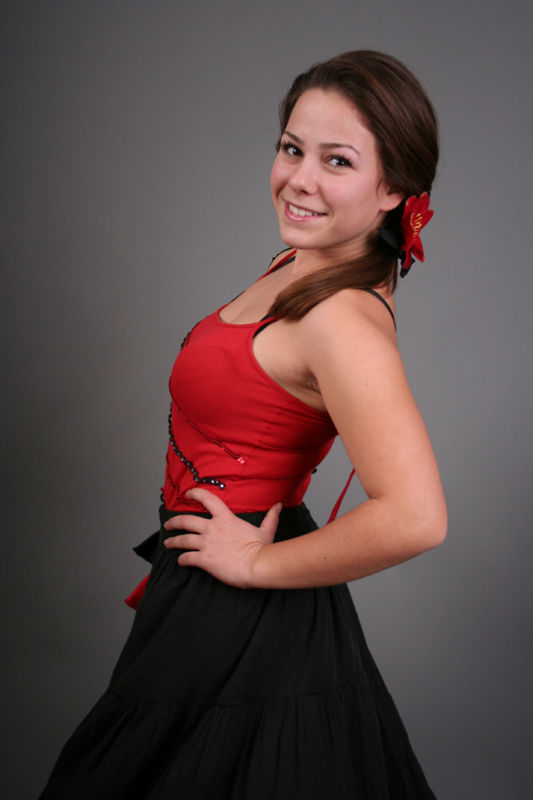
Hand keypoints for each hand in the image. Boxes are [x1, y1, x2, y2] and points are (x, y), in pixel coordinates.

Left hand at [163, 488, 281, 587]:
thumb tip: (278, 505)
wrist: (257, 565)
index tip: (188, 493)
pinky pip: (187, 558)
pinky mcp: (204, 559)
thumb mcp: (266, 530)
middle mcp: (213, 528)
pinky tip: (180, 562)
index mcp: (226, 519)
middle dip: (174, 522)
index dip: (196, 494)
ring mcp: (207, 544)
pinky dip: (182, 560)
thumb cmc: (262, 549)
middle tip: (168, 524)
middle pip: (186, 520)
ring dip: (173, 541)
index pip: (208, 500)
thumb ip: (270, 517)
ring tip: (168, 543)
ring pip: (182, 539)